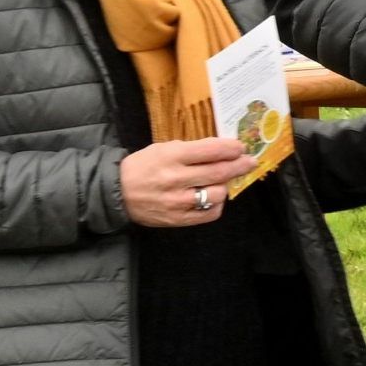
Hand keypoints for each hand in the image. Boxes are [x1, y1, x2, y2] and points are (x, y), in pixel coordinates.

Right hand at [122, 135, 256, 227]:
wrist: (116, 193)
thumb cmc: (142, 167)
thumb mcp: (162, 149)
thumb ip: (191, 149)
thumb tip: (223, 149)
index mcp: (170, 157)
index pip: (210, 151)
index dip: (230, 148)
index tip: (241, 147)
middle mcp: (175, 179)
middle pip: (219, 173)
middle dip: (239, 166)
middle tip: (250, 162)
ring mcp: (177, 201)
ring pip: (217, 194)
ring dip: (225, 186)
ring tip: (222, 182)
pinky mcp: (177, 219)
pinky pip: (209, 213)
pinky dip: (216, 205)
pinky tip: (212, 198)